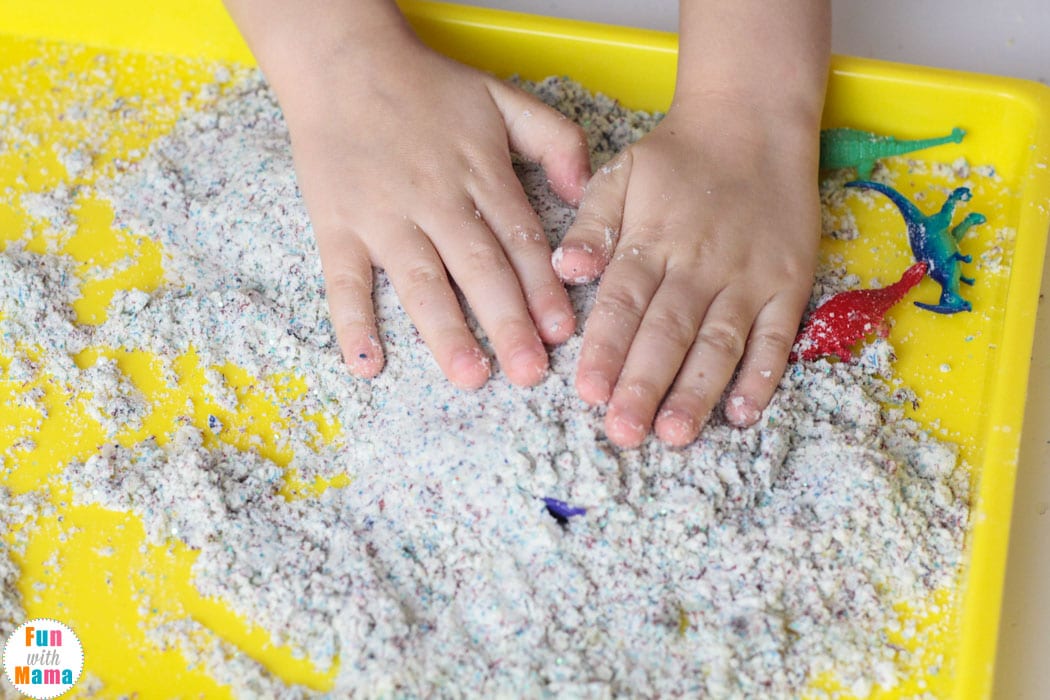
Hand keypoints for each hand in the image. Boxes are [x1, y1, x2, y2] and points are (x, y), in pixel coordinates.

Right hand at [283, 37, 589, 387]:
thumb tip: (581, 194)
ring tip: (470, 374)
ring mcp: (384, 216)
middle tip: (530, 372)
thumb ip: (554, 140)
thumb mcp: (504, 98)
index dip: (544, 288)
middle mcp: (437, 201)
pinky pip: (344, 280)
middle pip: (479, 269)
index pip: (521, 240)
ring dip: (446, 331)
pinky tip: (367, 364)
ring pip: (421, 281)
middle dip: (508, 323)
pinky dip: (352, 323)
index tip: (562, 332)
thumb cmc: (427, 85)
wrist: (344, 61)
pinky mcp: (337, 225)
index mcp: (481, 175)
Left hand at [553, 104, 820, 446]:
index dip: (605, 348)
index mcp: (651, 240)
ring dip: (697, 391)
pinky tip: (742, 412)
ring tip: (674, 434)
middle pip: (668, 332)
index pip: (623, 302)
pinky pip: (775, 335)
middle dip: (643, 385)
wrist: (753, 120)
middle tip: (623, 431)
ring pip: (719, 341)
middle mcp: (699, 264)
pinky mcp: (788, 283)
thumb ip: (592, 225)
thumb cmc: (678, 157)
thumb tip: (565, 268)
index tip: (587, 392)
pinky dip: (762, 375)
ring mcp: (748, 277)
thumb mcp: (621, 174)